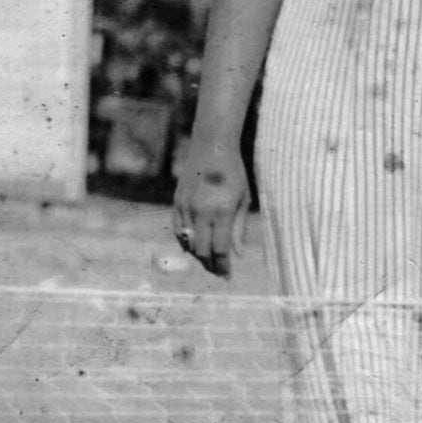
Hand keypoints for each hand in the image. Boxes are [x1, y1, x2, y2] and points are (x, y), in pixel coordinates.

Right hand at [172, 142, 249, 276]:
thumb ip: (239, 228)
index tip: (227, 275)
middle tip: (218, 272)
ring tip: (208, 261)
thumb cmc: (234, 172)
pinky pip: (178, 229)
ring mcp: (186, 207)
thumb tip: (237, 254)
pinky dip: (185, 241)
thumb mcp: (243, 199)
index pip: (220, 249)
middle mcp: (202, 212)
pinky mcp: (177, 202)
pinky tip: (194, 246)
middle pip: (202, 250)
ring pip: (188, 242)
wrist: (212, 147)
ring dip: (198, 255)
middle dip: (210, 265)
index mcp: (222, 212)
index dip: (223, 266)